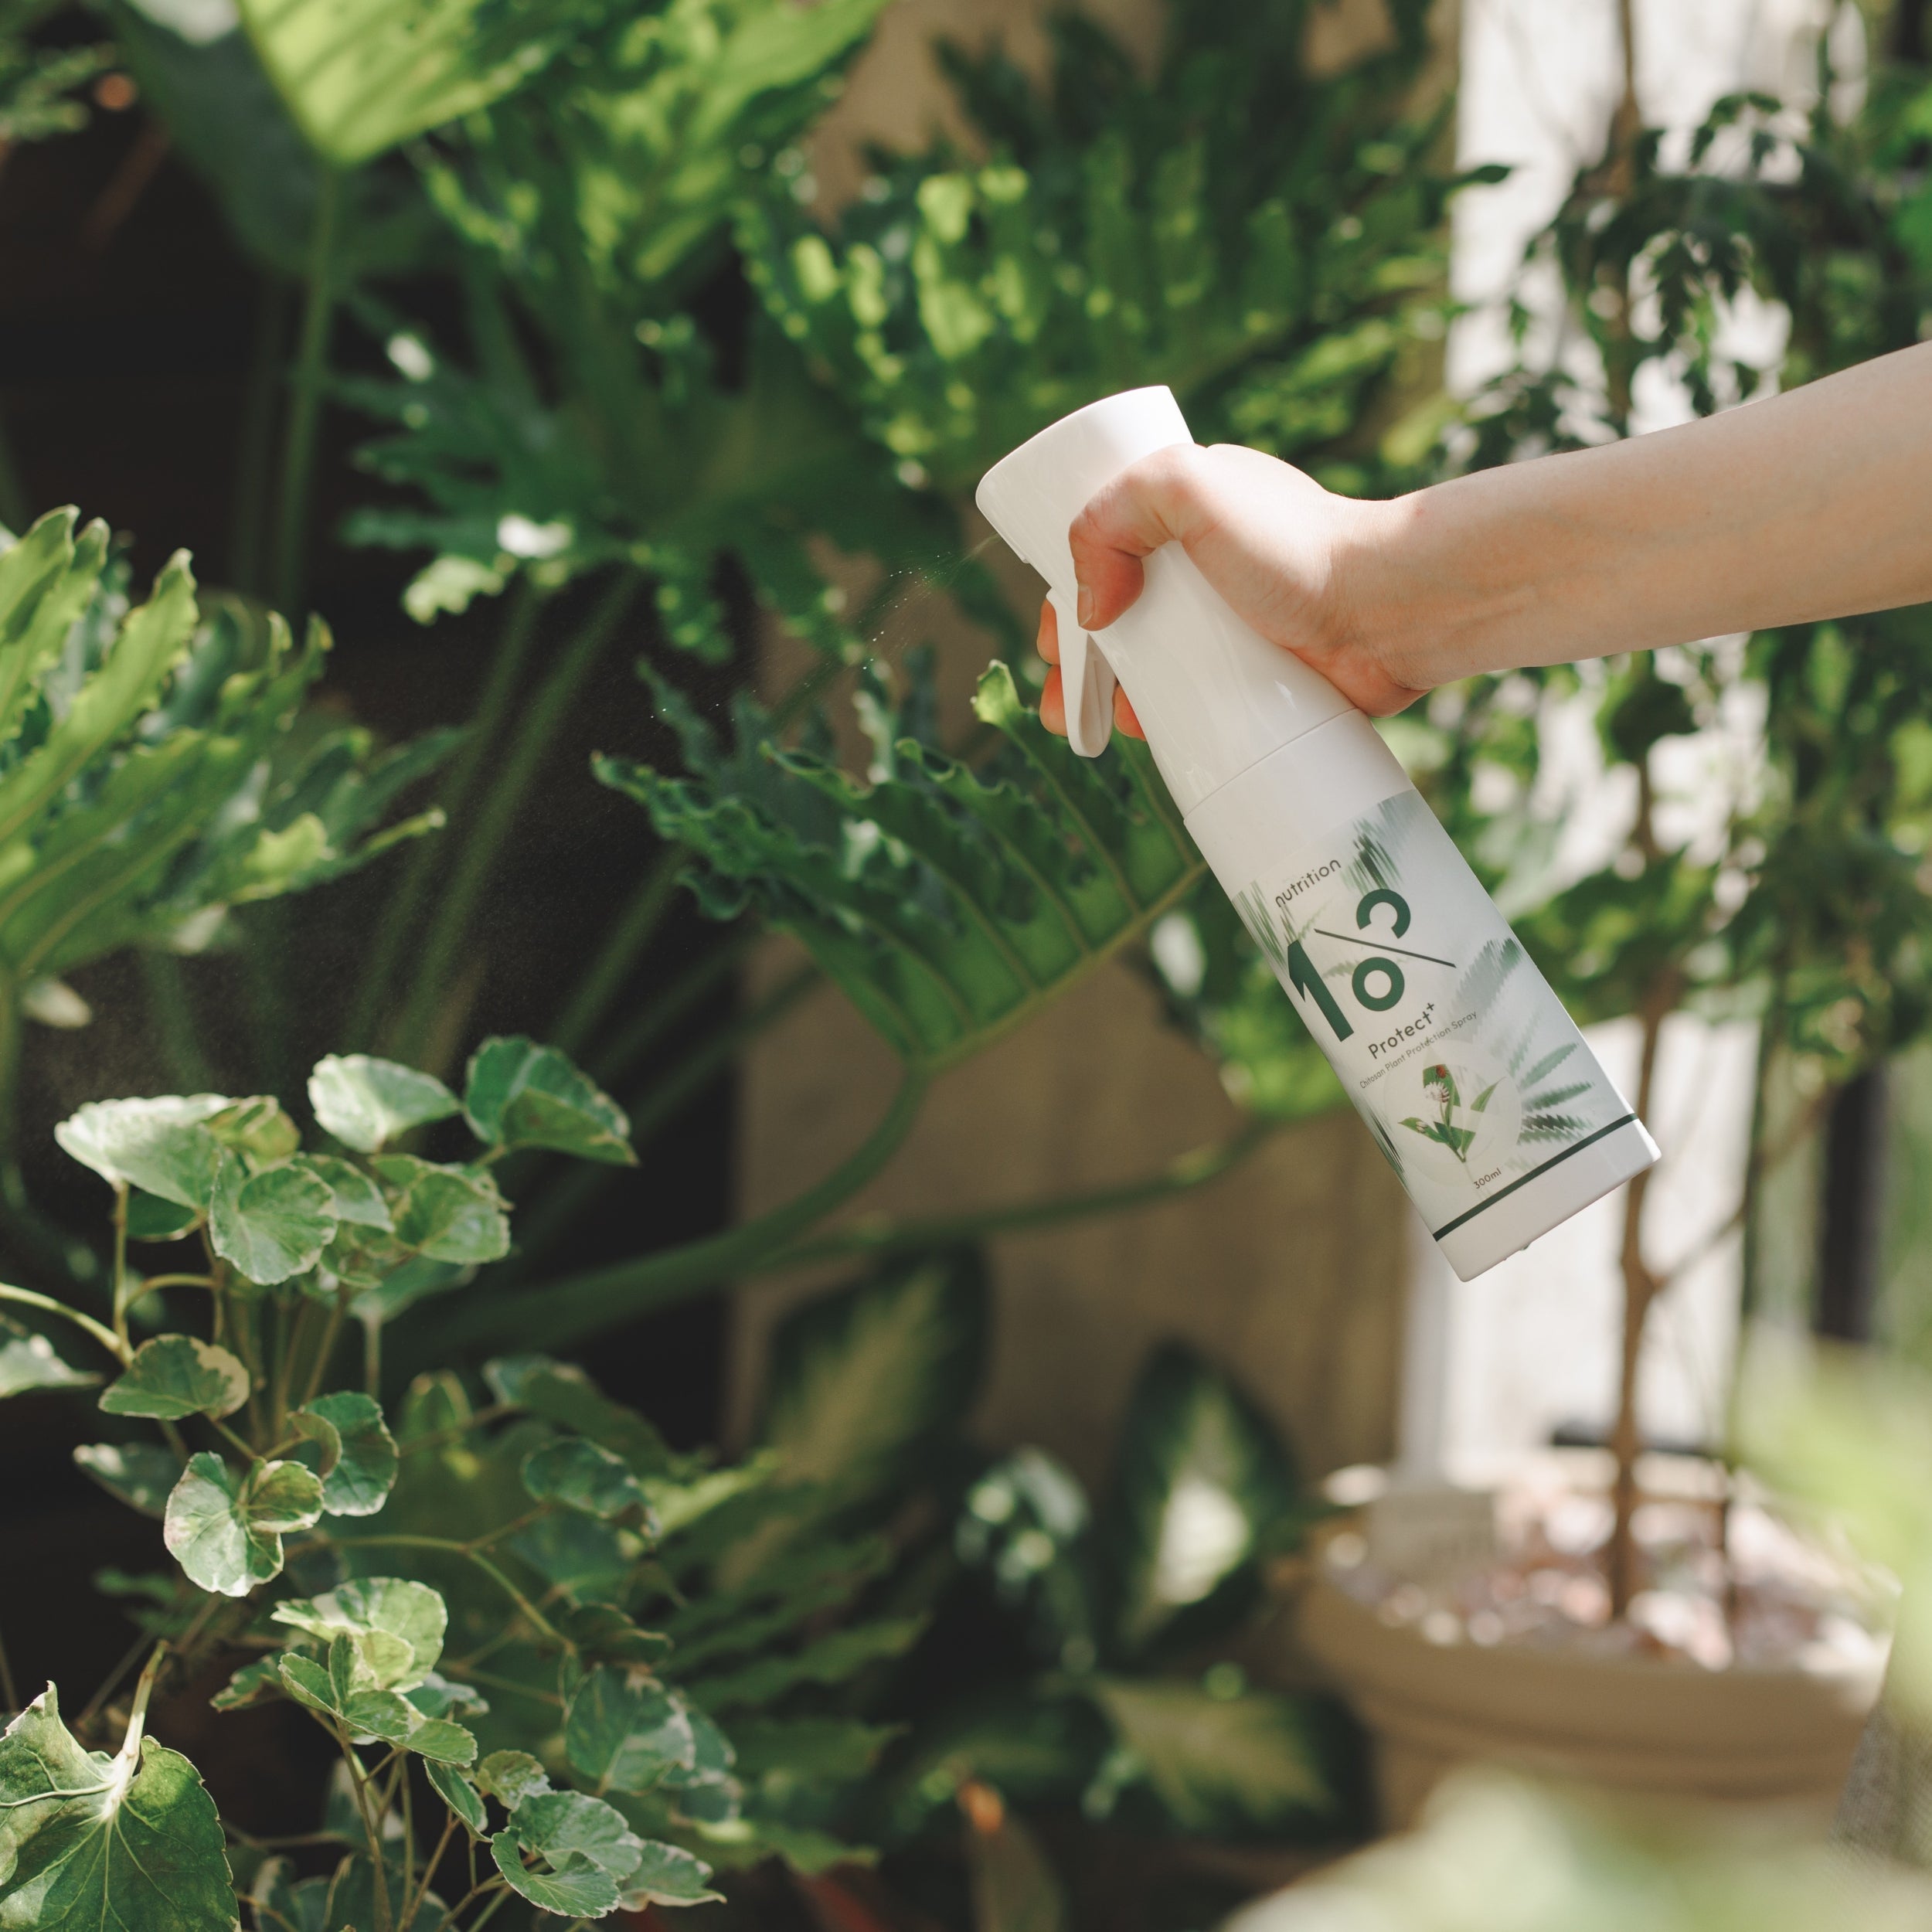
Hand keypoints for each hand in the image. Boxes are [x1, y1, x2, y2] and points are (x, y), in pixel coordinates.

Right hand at [1034, 441, 1431, 736]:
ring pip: (1152, 668)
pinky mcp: (1260, 679)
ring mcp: (1233, 627)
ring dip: (1111, 699)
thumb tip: (1089, 607)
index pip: (1105, 550)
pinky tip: (1146, 736)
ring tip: (1094, 730)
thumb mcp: (1187, 488)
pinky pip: (1198, 704)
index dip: (1067, 593)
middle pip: (1120, 618)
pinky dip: (1164, 723)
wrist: (1389, 611)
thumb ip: (1113, 517)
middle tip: (1061, 703)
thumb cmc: (1299, 545)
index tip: (1055, 638)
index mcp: (1186, 516)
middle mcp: (1207, 569)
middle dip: (1079, 664)